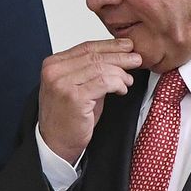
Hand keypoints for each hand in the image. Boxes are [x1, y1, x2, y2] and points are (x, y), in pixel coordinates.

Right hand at [37, 38, 140, 162]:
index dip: (109, 45)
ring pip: (101, 68)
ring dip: (120, 74)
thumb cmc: (66, 118)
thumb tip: (117, 59)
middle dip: (120, 56)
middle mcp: (54, 71)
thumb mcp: (77, 87)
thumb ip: (91, 72)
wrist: (55, 144)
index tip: (126, 46)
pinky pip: (104, 82)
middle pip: (94, 56)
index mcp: (53, 65)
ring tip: (129, 80)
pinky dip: (117, 84)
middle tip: (136, 59)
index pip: (86, 47)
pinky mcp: (73, 97)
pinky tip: (122, 89)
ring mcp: (62, 83)